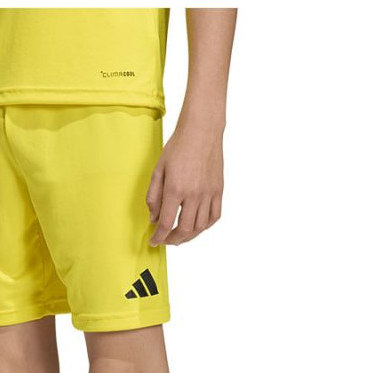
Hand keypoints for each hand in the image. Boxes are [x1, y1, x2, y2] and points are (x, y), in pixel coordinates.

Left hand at [146, 127, 223, 245]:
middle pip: (185, 229)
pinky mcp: (219, 190)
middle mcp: (194, 194)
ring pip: (201, 226)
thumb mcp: (158, 170)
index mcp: (175, 189)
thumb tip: (154, 218)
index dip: (159, 237)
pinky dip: (205, 226)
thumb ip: (154, 196)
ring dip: (189, 236)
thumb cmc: (178, 147)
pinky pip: (215, 216)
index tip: (154, 241)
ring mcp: (209, 193)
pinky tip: (197, 226)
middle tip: (165, 239)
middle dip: (173, 240)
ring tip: (180, 236)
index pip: (166, 223)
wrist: (202, 131)